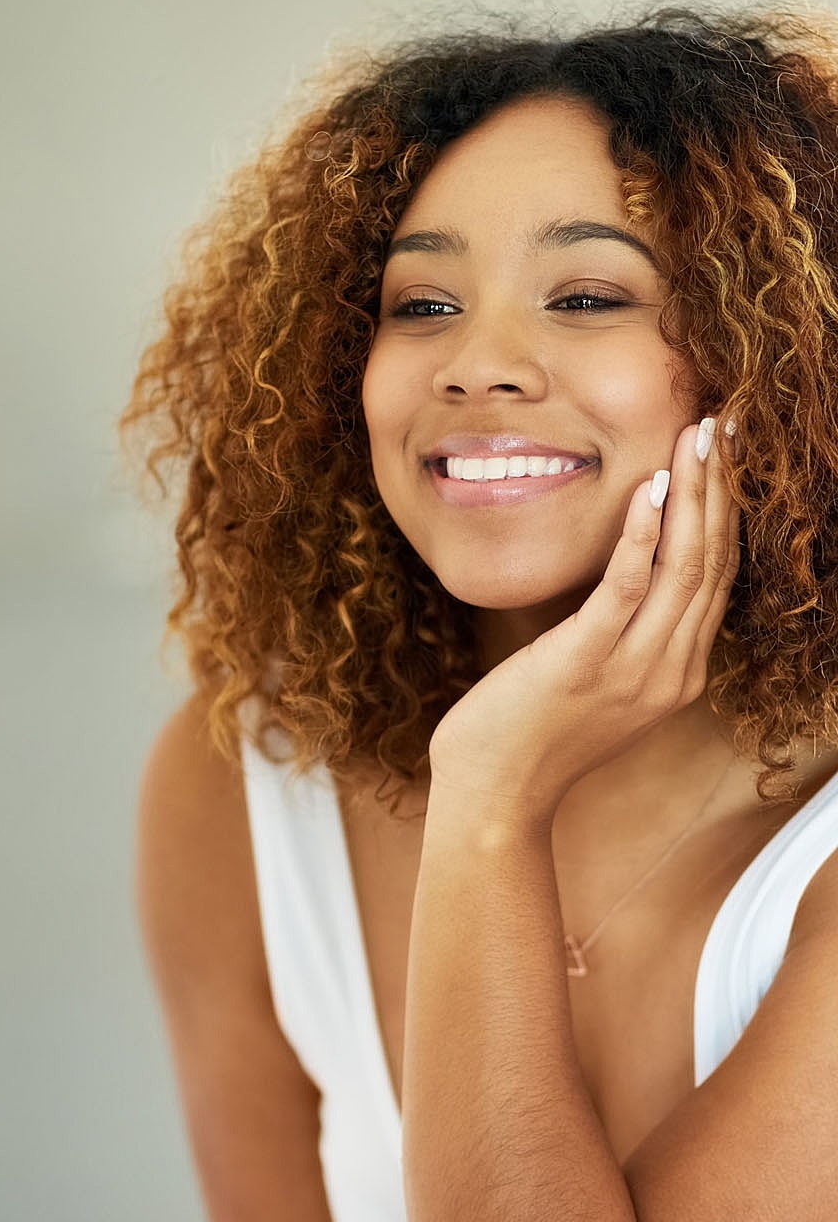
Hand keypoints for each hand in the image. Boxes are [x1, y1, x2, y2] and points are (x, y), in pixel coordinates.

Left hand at [426, 417, 739, 831]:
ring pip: (683, 566)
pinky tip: (650, 489)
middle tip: (726, 424)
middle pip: (712, 562)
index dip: (726, 509)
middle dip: (722, 487)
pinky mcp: (587, 662)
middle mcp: (672, 669)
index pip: (716, 575)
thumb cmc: (530, 734)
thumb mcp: (594, 681)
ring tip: (700, 437)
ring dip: (694, 495)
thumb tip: (623, 578)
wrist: (495, 797)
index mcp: (678, 670)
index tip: (726, 453)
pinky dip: (643, 535)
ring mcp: (635, 670)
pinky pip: (627, 588)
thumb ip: (621, 635)